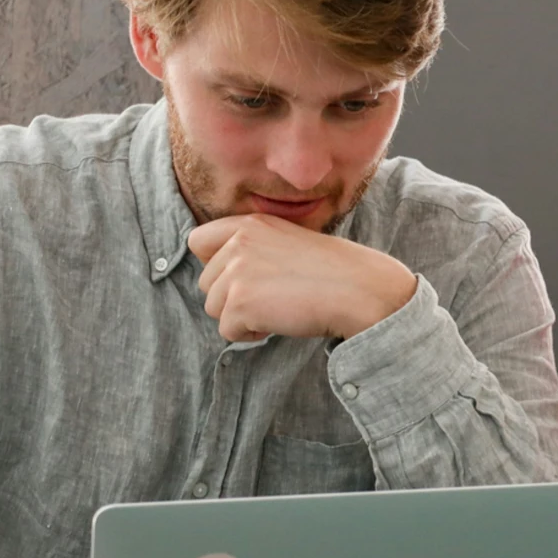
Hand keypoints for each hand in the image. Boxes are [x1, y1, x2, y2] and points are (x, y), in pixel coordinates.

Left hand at [188, 215, 419, 341]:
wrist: (359, 290)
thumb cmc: (334, 271)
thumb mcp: (289, 241)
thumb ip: (254, 248)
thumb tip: (226, 275)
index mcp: (249, 223)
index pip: (198, 241)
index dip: (214, 264)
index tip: (241, 277)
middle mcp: (238, 242)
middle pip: (205, 283)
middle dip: (232, 298)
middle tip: (272, 297)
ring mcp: (236, 272)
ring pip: (213, 308)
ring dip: (240, 317)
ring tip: (278, 308)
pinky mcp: (239, 302)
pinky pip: (227, 331)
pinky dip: (250, 334)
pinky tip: (280, 321)